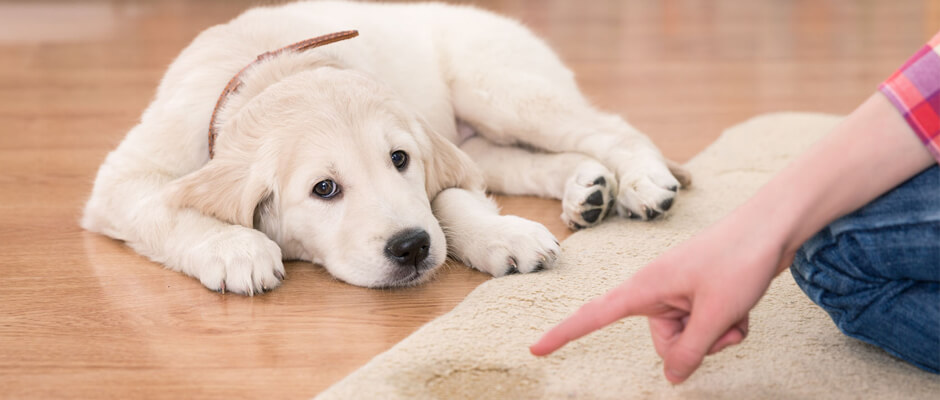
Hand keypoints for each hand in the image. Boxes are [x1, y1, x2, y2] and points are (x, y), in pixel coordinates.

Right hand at [530, 211, 792, 383]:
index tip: (535, 348)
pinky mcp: (699, 294)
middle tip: (722, 320)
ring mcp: (679, 293)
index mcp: (645, 288)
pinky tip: (743, 306)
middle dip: (696, 344)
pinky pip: (706, 327)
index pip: (594, 316)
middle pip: (663, 343)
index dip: (564, 334)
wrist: (772, 227)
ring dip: (717, 334)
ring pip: (690, 339)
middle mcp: (657, 291)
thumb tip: (672, 378)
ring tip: (736, 309)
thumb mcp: (715, 315)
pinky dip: (727, 325)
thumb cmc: (739, 260)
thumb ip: (690, 352)